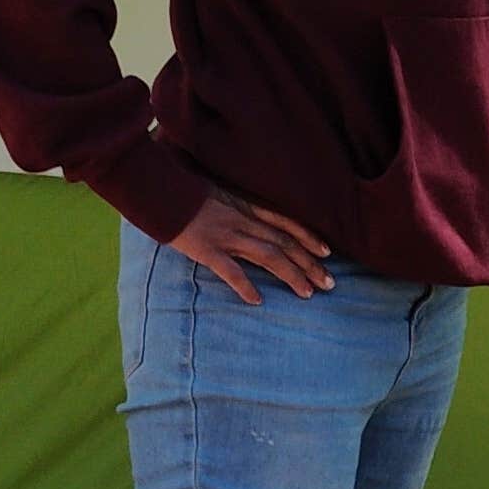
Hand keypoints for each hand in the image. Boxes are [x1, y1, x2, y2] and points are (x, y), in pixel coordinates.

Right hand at [170, 189, 330, 301]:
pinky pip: (231, 271)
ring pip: (269, 257)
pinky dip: (246, 285)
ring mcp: (226, 235)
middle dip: (310, 264)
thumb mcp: (216, 192)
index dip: (309, 237)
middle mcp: (242, 221)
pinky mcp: (206, 250)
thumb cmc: (184, 190)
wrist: (158, 188)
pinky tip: (258, 300)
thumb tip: (245, 219)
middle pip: (285, 244)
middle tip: (330, 284)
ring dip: (291, 275)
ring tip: (308, 294)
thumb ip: (233, 206)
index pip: (286, 223)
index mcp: (246, 206)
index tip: (327, 252)